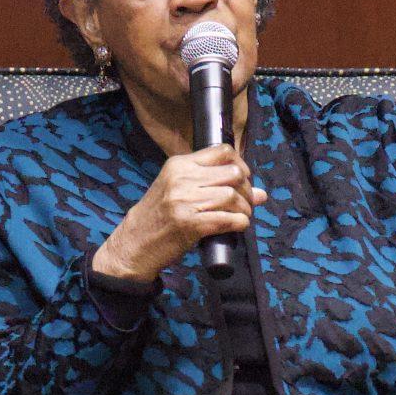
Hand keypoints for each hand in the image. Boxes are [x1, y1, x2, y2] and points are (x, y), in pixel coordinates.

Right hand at [93, 144, 268, 281]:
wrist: (135, 243)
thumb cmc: (158, 216)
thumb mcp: (178, 191)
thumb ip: (213, 186)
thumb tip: (260, 193)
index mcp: (179, 165)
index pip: (222, 152)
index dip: (240, 164)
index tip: (242, 179)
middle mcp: (182, 179)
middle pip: (232, 174)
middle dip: (246, 189)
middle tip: (246, 202)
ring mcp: (186, 202)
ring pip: (232, 196)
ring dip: (245, 209)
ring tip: (242, 215)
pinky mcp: (191, 224)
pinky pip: (228, 219)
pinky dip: (240, 223)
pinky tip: (238, 226)